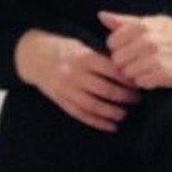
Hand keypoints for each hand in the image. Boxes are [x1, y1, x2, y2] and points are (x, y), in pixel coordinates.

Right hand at [15, 29, 140, 131]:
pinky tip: (110, 126)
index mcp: (83, 57)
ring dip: (112, 112)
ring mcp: (66, 89)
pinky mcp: (61, 101)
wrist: (34, 56)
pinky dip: (97, 122)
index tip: (138, 82)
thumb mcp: (81, 45)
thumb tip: (127, 68)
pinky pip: (81, 115)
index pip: (111, 70)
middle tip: (137, 99)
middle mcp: (74, 74)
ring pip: (94, 105)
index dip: (127, 79)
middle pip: (105, 90)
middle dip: (124, 97)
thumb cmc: (64, 49)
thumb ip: (101, 57)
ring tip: (124, 114)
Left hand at [98, 11, 171, 87]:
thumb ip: (126, 21)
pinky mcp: (163, 75)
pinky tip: (154, 74)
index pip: (112, 42)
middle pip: (117, 60)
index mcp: (143, 26)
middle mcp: (148, 41)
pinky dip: (145, 81)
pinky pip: (140, 83)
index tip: (129, 49)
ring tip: (148, 67)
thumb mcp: (154, 21)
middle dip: (125, 62)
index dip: (118, 48)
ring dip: (134, 73)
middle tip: (139, 60)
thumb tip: (102, 16)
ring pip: (127, 73)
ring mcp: (155, 59)